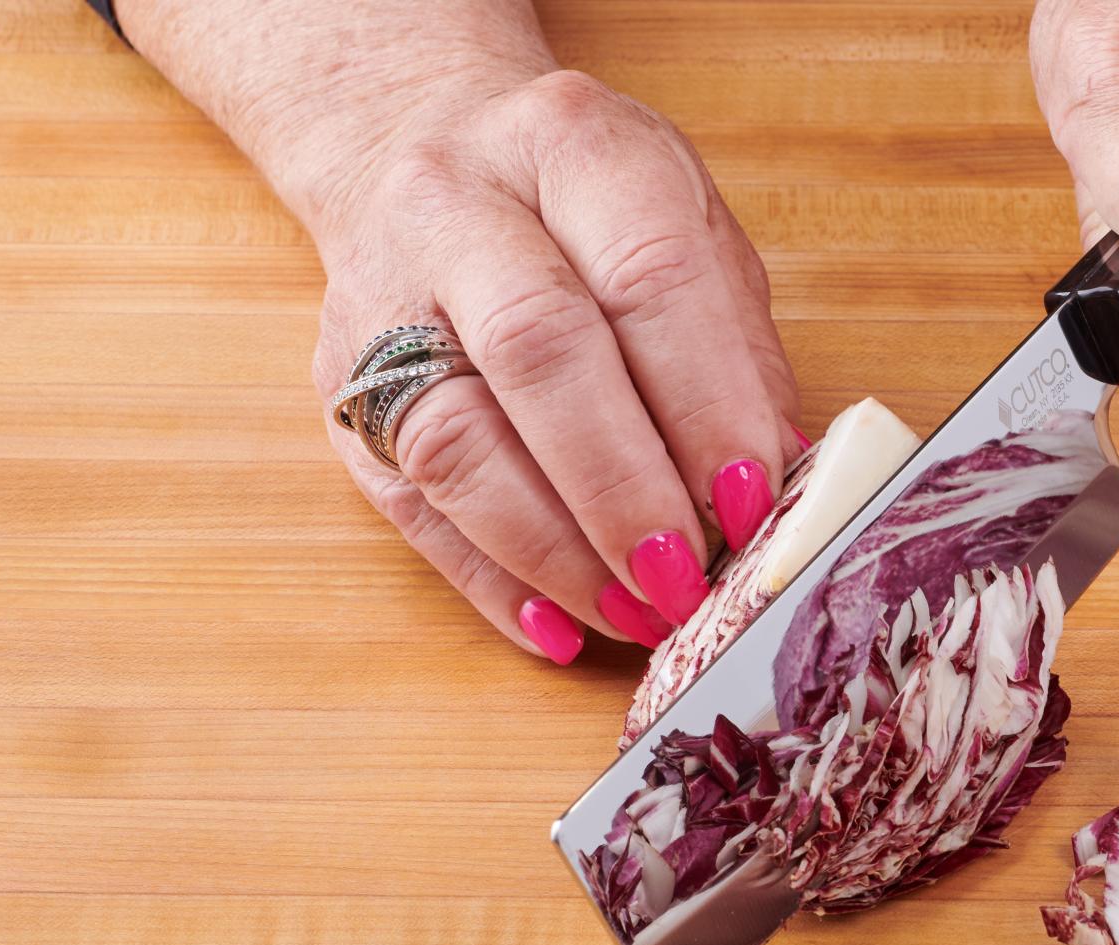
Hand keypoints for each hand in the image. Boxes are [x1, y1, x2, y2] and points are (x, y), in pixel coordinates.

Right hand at [303, 69, 802, 662]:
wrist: (414, 143)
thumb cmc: (584, 207)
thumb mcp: (687, 229)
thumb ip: (736, 348)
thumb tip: (777, 481)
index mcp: (575, 147)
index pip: (648, 276)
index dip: (706, 403)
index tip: (753, 502)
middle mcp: (458, 208)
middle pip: (538, 351)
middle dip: (625, 487)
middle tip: (689, 579)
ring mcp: (381, 298)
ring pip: (452, 438)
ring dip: (554, 551)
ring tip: (635, 614)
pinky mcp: (341, 387)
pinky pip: (406, 501)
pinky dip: (489, 579)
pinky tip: (558, 626)